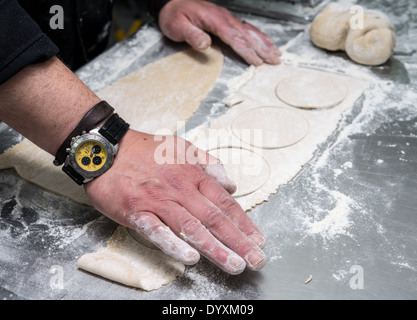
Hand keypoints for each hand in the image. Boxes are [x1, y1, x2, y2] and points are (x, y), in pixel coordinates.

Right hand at [84, 130, 266, 273]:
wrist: (106, 148)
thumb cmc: (146, 150)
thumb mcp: (184, 148)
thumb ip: (209, 165)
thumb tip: (231, 184)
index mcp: (193, 174)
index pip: (224, 202)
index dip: (243, 222)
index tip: (257, 240)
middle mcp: (179, 188)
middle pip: (214, 218)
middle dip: (238, 241)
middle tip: (255, 260)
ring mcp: (158, 201)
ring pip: (191, 228)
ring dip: (214, 248)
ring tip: (233, 264)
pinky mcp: (136, 211)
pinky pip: (157, 231)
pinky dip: (173, 245)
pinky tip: (190, 258)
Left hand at [158, 0, 281, 65]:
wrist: (173, 2)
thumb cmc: (174, 16)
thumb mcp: (177, 26)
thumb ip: (191, 35)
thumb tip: (206, 43)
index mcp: (214, 20)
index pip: (234, 37)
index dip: (246, 50)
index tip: (256, 61)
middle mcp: (224, 18)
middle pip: (247, 34)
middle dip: (262, 48)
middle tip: (275, 60)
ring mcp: (227, 18)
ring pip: (250, 31)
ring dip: (264, 43)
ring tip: (277, 54)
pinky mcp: (227, 20)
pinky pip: (247, 28)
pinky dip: (259, 36)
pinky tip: (266, 42)